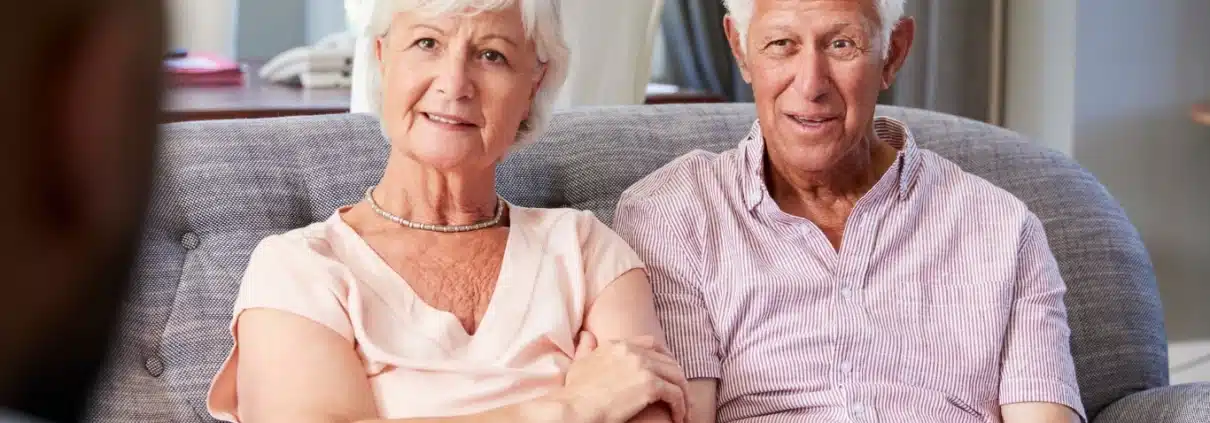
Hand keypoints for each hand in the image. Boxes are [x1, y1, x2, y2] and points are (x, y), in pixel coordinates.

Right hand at [559, 331, 688, 422]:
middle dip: (678, 378)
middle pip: (668, 360)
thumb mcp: (579, 364)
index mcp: (617, 345)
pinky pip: (676, 395)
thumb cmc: (574, 394)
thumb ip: (586, 348)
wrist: (574, 409)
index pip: (651, 343)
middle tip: (681, 394)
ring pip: (677, 377)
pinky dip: (681, 407)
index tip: (671, 371)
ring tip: (683, 410)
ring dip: (683, 394)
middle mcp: (632, 351)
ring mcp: (642, 366)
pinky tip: (678, 418)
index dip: (666, 357)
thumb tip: (586, 335)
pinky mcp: (650, 385)